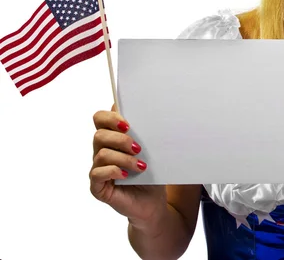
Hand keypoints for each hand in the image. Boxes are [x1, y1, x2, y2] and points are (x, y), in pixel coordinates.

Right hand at [90, 103, 166, 223]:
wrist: (153, 202)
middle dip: (120, 139)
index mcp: (112, 138)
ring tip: (140, 166)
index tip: (128, 125)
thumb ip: (144, 133)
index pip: (100, 118)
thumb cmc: (152, 174)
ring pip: (101, 154)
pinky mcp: (97, 186)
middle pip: (99, 135)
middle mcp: (102, 151)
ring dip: (123, 158)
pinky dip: (114, 171)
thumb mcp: (151, 151)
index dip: (111, 117)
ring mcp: (98, 169)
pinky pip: (97, 173)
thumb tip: (147, 113)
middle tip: (138, 148)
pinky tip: (127, 176)